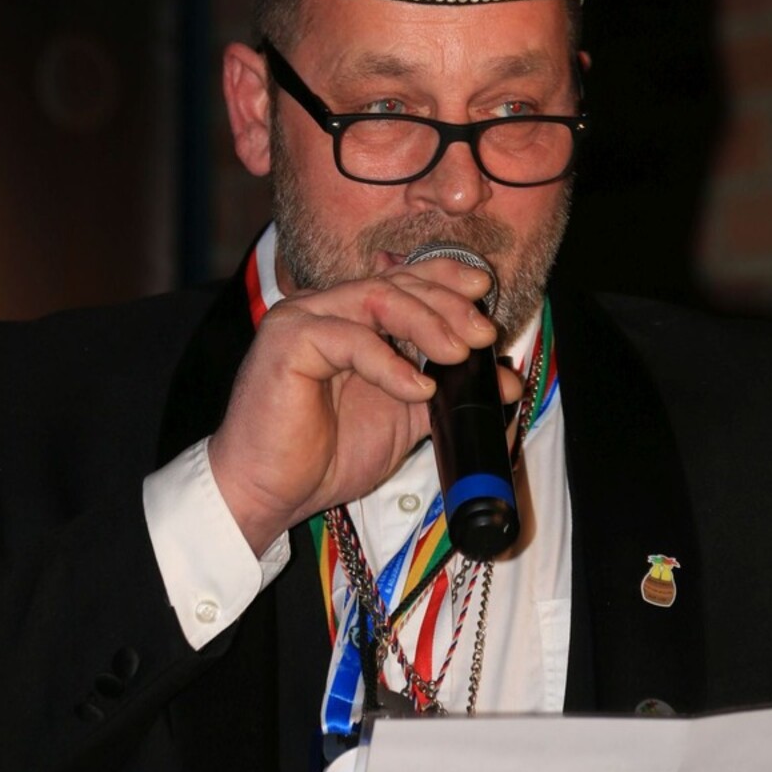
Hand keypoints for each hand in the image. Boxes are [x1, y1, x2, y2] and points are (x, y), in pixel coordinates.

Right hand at [207, 258, 519, 554]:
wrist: (267, 494)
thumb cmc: (324, 455)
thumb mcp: (401, 415)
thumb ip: (445, 390)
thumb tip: (505, 381)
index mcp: (348, 317)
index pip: (401, 278)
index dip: (444, 276)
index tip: (484, 290)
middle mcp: (323, 308)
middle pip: (394, 284)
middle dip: (446, 304)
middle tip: (482, 334)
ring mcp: (301, 319)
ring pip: (375, 299)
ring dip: (426, 323)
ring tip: (459, 355)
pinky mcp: (286, 342)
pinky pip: (349, 338)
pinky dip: (389, 363)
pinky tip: (417, 387)